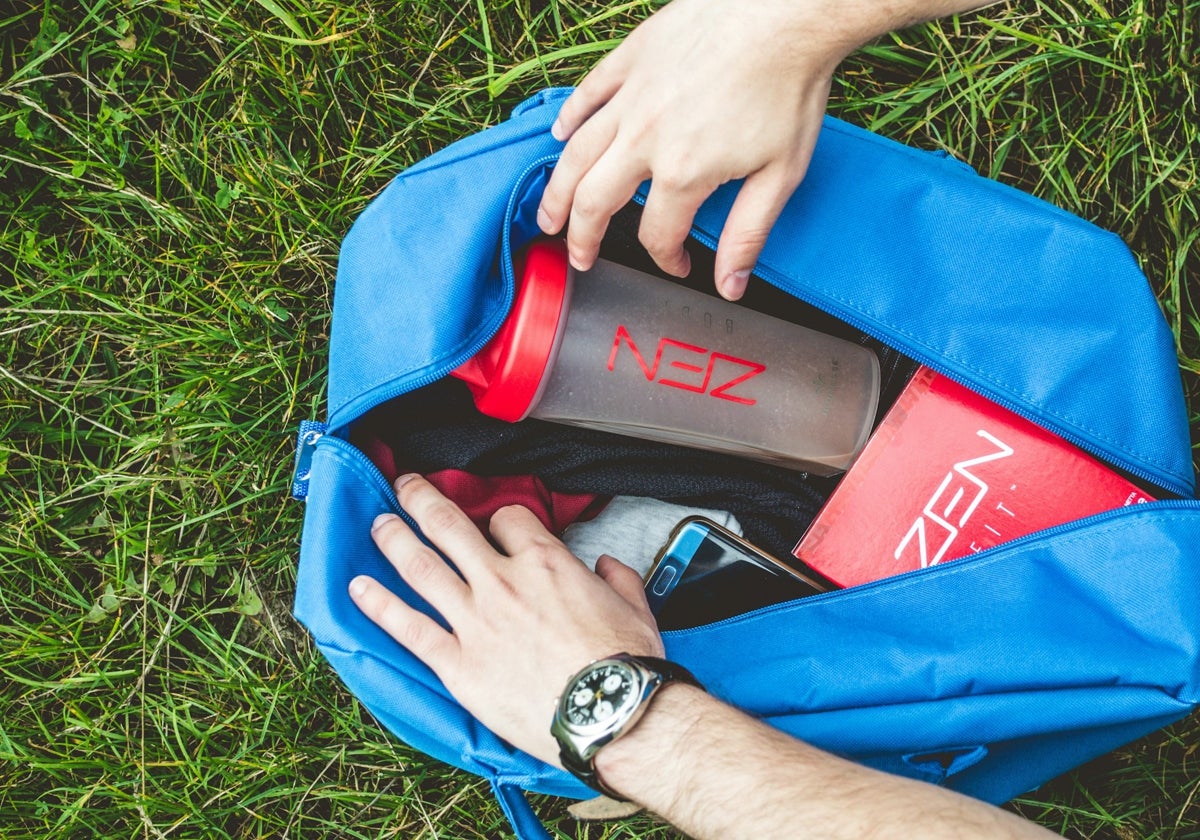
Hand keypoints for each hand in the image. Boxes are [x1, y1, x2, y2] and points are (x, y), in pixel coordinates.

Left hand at [349, 474, 663, 766]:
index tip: (494, 525)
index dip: (500, 517)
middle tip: (405, 486)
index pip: (509, 519)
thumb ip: (616, 577)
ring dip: (394, 538)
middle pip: (449, 526)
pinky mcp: (459, 664)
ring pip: (421, 566)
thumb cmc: (626, 664)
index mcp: (545, 562)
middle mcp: (502, 582)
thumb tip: (607, 566)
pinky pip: (409, 628)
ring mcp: (475, 621)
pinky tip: (358, 587)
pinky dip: (380, 604)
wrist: (611, 713)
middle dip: (422, 500)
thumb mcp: (635, 605)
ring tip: (377, 522)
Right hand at [537, 0, 861, 299]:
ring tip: (546, 215)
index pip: (657, 234)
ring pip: (577, 152)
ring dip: (556, 190)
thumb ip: (746, 235)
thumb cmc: (789, 86)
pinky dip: (568, 117)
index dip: (666, 259)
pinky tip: (558, 135)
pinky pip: (588, 93)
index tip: (678, 264)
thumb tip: (730, 287)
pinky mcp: (632, 58)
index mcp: (682, 172)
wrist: (788, 12)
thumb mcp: (780, 174)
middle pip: (594, 201)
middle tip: (577, 256)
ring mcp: (632, 95)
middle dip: (581, 238)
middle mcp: (644, 138)